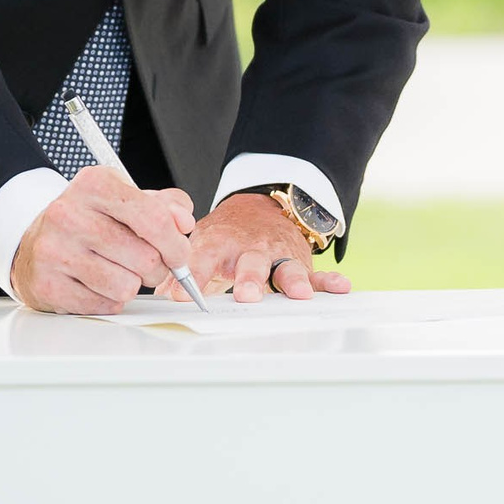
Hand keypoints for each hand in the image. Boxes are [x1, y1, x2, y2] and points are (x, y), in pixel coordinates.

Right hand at [8, 167, 194, 314]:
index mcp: (93, 184)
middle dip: (157, 268)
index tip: (180, 254)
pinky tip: (98, 283)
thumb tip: (184, 222)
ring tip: (118, 270)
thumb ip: (164, 205)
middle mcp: (69, 214)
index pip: (153, 219)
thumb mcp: (125, 197)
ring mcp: (54, 251)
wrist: (35, 242)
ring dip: (132, 285)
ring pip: (127, 287)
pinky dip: (111, 299)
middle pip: (145, 258)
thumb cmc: (87, 219)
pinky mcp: (47, 285)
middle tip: (146, 263)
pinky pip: (105, 305)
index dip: (177, 244)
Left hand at [178, 192, 350, 302]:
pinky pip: (318, 273)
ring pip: (286, 268)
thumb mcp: (201, 243)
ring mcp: (278, 255)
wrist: (259, 208)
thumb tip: (162, 292)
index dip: (194, 274)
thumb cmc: (226, 236)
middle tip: (245, 295)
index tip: (180, 295)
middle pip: (251, 263)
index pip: (205, 257)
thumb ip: (185, 268)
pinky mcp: (301, 262)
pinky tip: (341, 287)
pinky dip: (329, 281)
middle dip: (249, 279)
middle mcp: (251, 248)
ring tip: (299, 294)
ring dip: (292, 280)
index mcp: (222, 242)